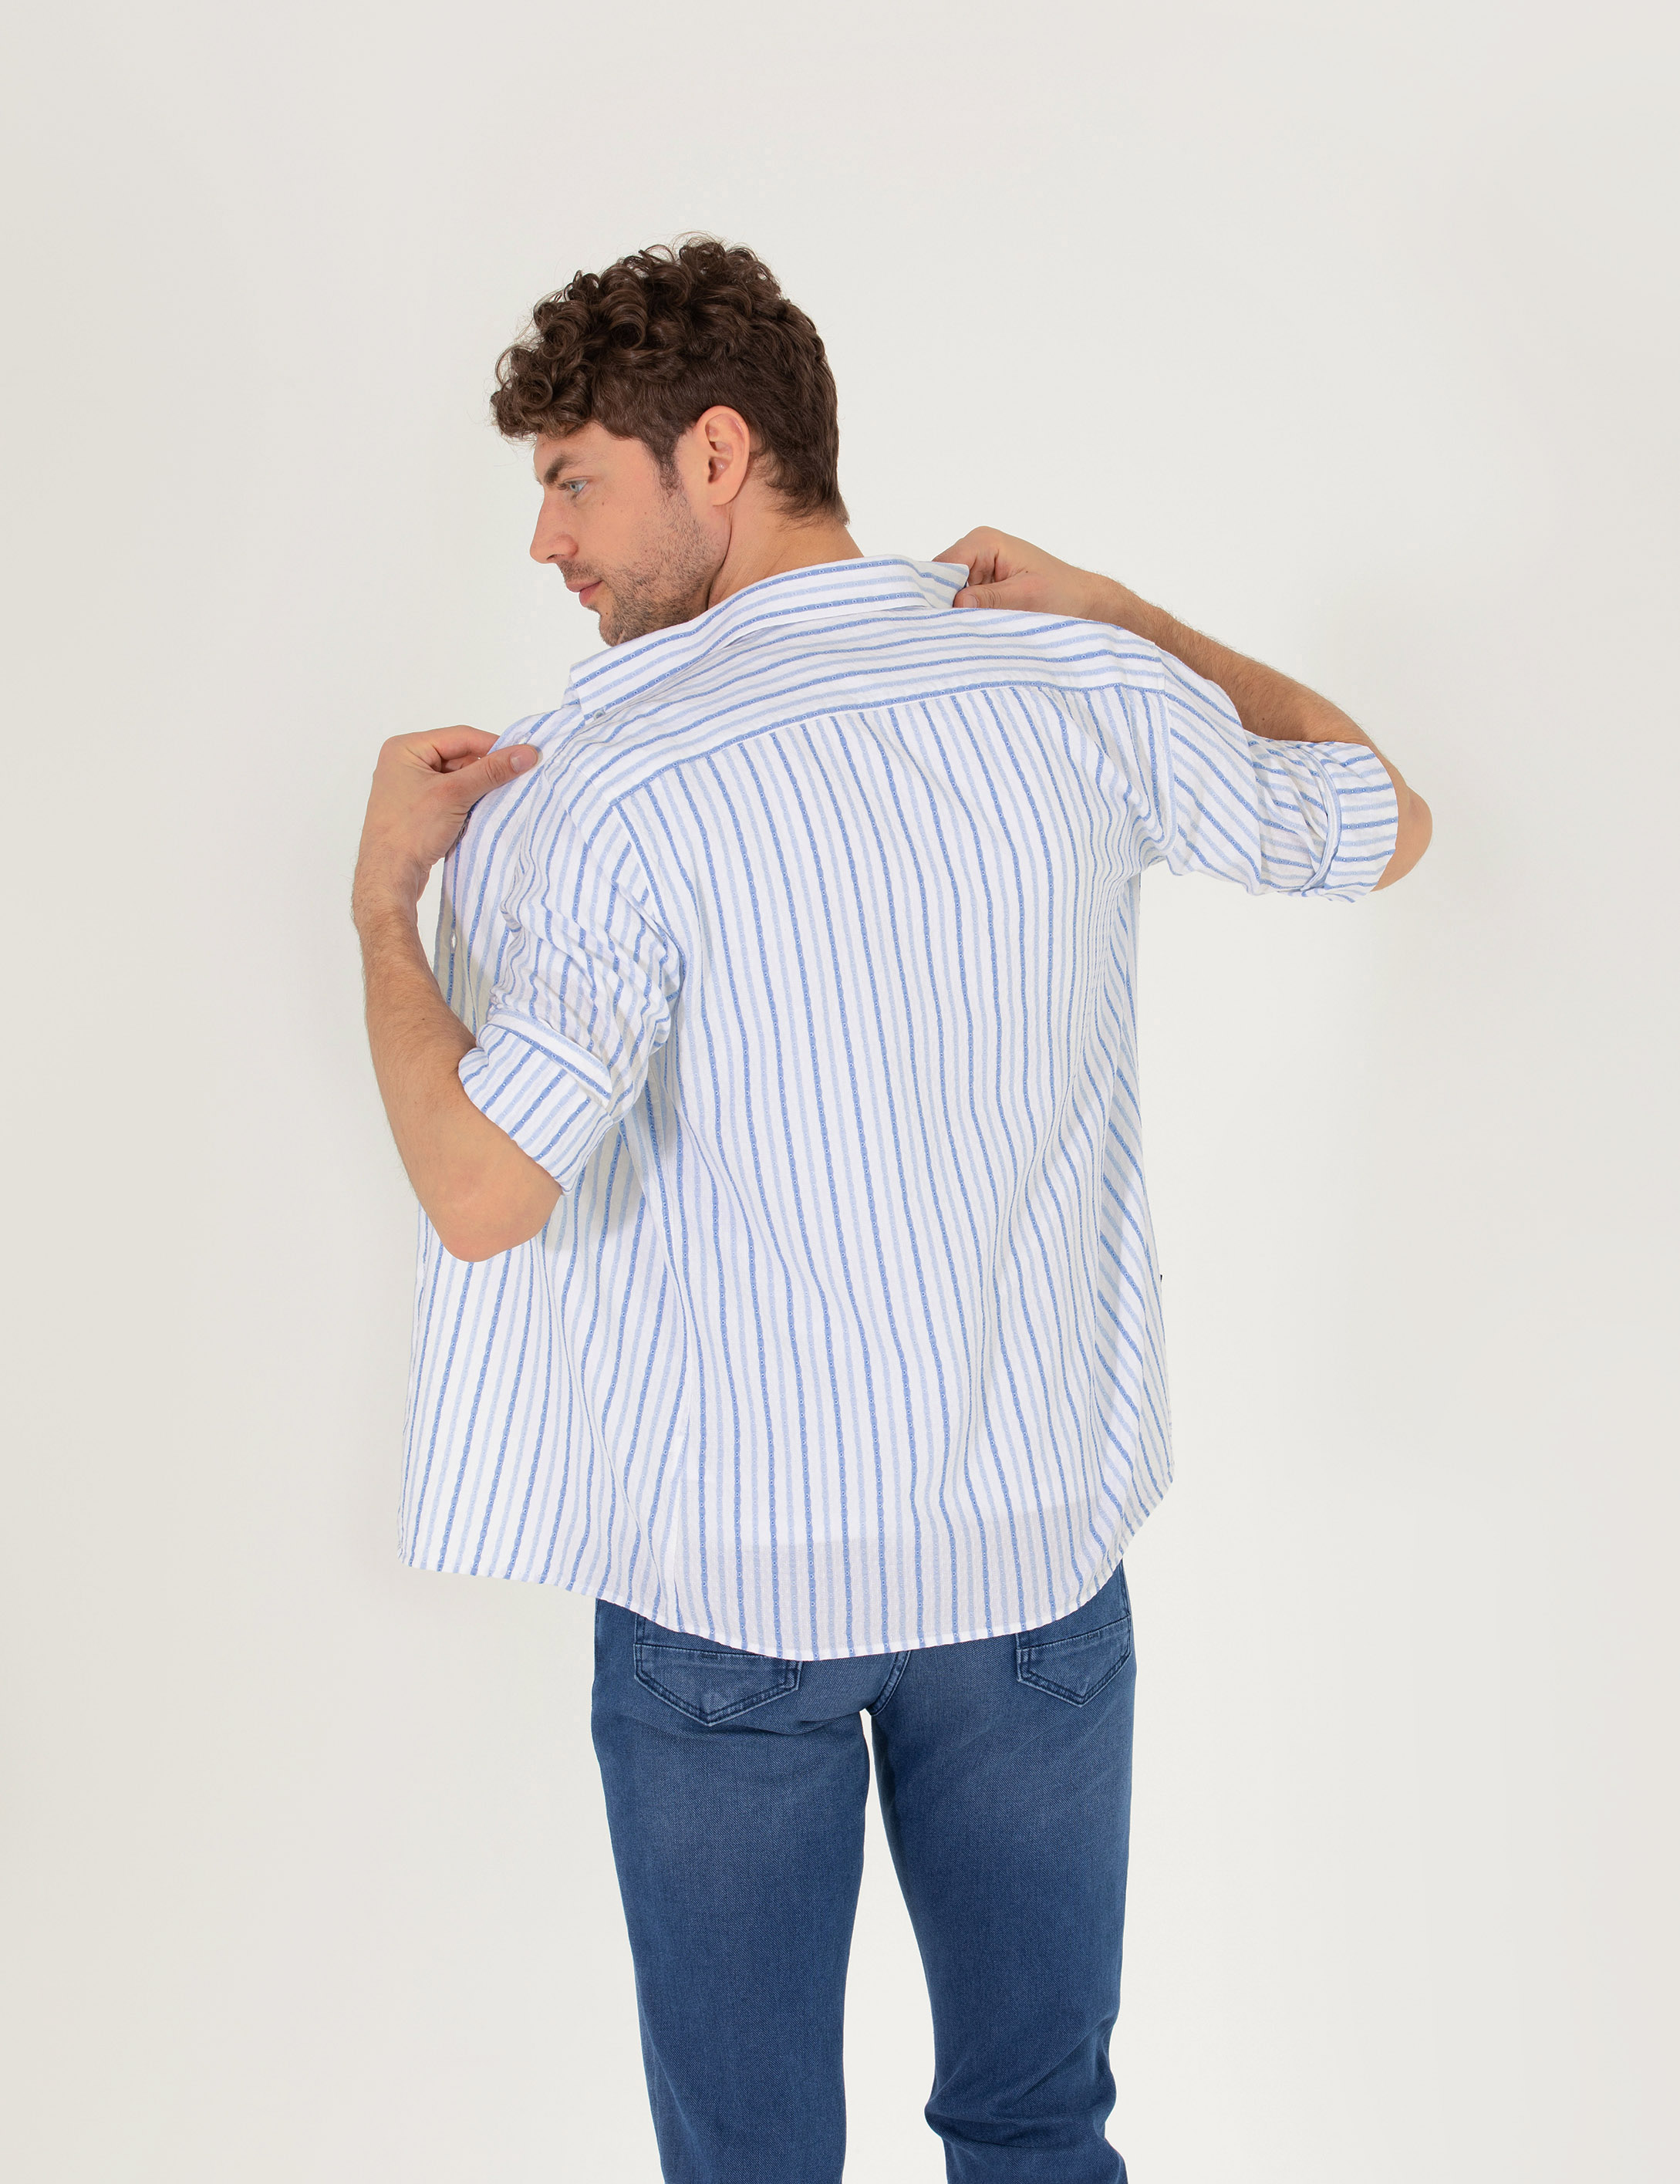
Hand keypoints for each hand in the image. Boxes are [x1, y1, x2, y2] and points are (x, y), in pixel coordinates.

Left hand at [352, 726, 539, 927]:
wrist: (388, 877)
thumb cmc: (411, 832)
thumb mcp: (455, 794)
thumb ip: (492, 771)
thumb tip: (527, 753)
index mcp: (405, 748)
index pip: (461, 737)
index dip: (494, 746)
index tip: (524, 757)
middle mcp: (405, 762)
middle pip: (459, 756)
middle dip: (486, 769)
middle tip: (516, 779)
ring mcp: (409, 786)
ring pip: (457, 777)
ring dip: (478, 787)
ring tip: (501, 797)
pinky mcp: (417, 808)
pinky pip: (449, 794)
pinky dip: (468, 801)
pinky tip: (482, 811)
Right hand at [934, 527, 1110, 618]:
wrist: (1083, 601)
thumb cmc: (1063, 592)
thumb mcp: (1026, 596)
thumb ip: (991, 598)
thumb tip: (957, 602)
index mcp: (985, 541)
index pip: (943, 566)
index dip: (935, 593)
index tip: (935, 621)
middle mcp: (976, 549)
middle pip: (940, 579)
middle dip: (943, 605)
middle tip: (947, 633)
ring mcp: (977, 567)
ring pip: (948, 593)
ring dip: (954, 613)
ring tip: (960, 634)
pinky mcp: (982, 585)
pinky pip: (961, 600)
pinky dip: (964, 616)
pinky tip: (968, 630)